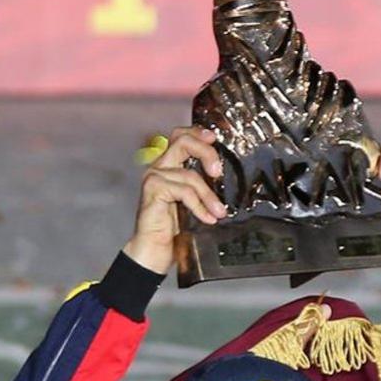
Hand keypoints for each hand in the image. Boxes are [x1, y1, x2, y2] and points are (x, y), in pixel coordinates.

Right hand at [125, 127, 225, 273]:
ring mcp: (154, 177)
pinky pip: (184, 192)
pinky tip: (208, 218)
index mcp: (169, 165)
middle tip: (218, 171)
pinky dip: (199, 206)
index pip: (180, 136)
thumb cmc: (174, 226)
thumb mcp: (194, 200)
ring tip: (219, 212)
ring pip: (189, 175)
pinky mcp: (153, 190)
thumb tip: (227, 177)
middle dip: (206, 153)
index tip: (214, 138)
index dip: (197, 132)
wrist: (155, 248)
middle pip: (182, 141)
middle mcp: (159, 166)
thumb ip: (203, 184)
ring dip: (209, 196)